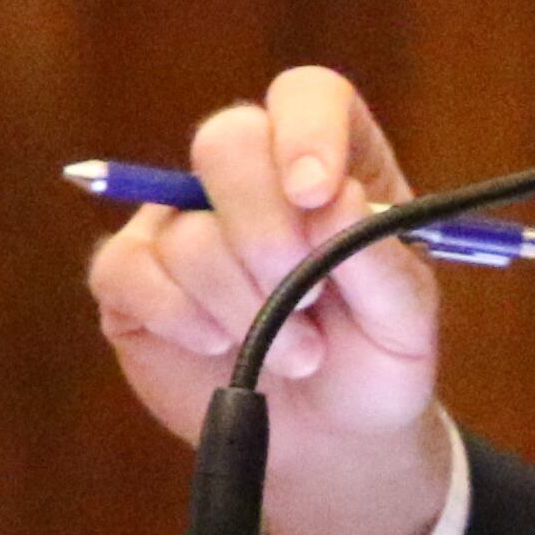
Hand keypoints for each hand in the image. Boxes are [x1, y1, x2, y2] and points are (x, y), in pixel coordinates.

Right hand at [84, 67, 454, 534]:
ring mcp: (181, 223)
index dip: (305, 130)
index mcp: (330, 160)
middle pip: (226, 141)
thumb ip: (380, 261)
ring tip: (297, 353)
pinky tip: (219, 347)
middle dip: (266, 230)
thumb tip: (333, 200)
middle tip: (310, 299)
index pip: (306, 96)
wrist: (335, 437)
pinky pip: (128, 272)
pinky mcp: (133, 280)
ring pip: (187, 230)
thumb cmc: (375, 359)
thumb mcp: (406, 320)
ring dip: (244, 306)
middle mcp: (249, 177)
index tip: (316, 193)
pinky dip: (179, 318)